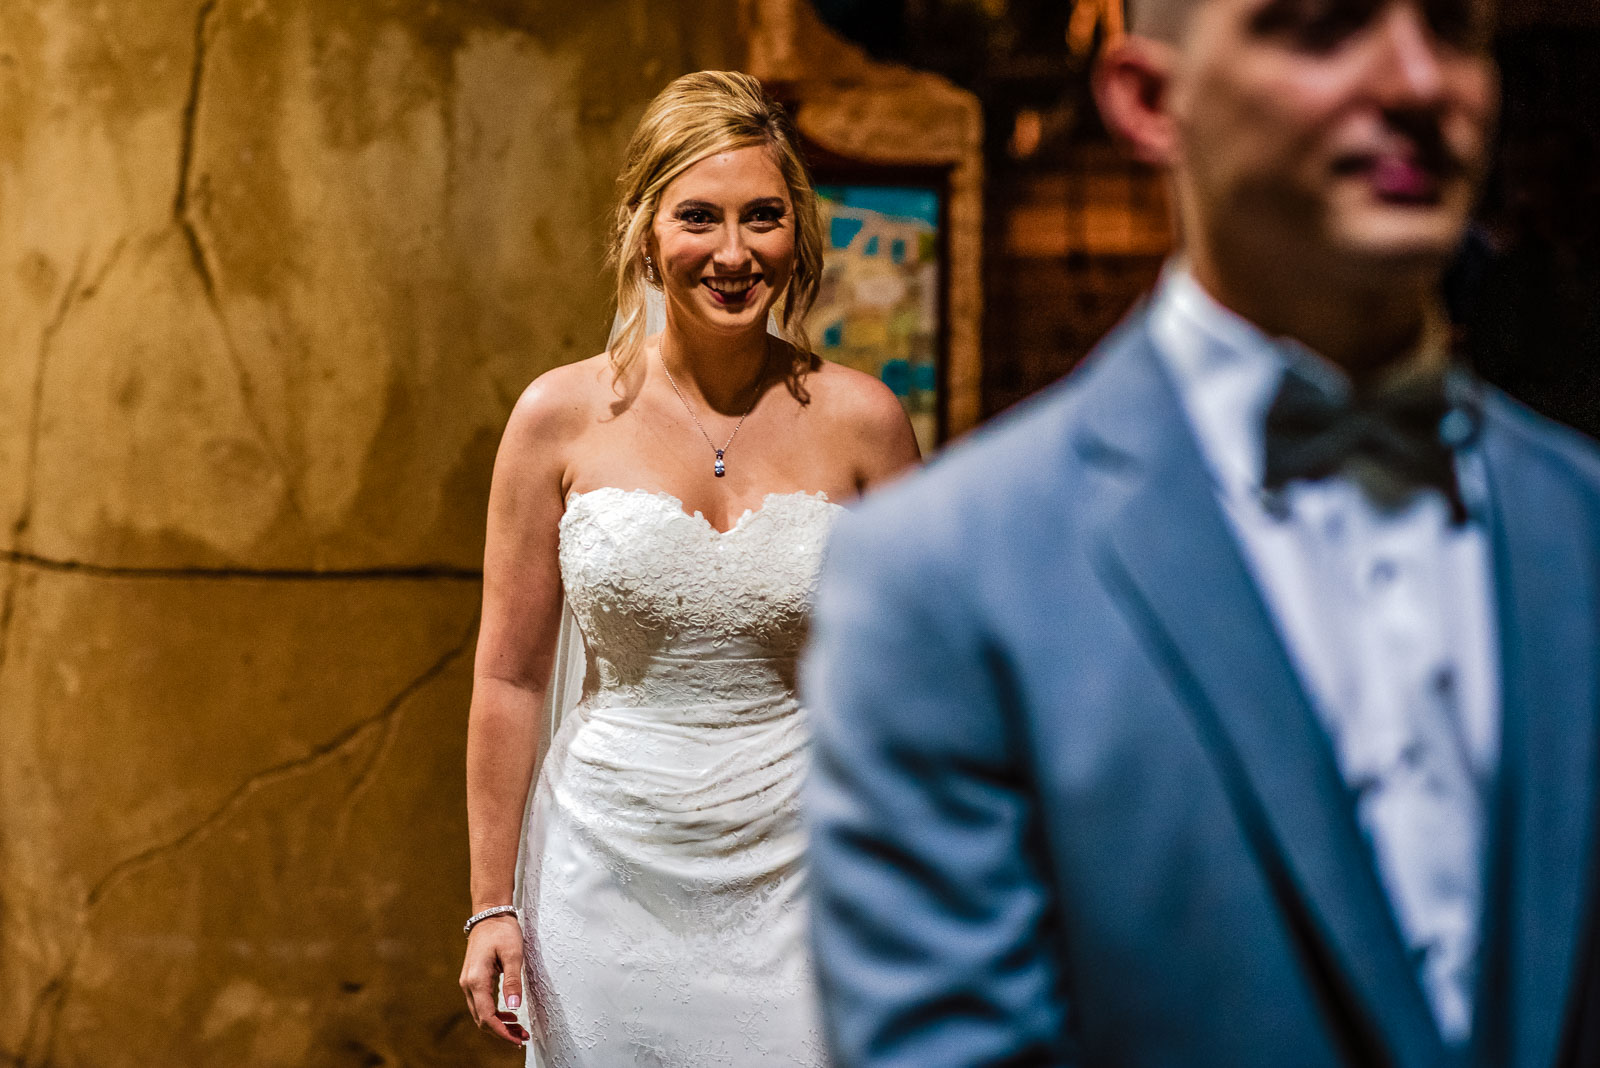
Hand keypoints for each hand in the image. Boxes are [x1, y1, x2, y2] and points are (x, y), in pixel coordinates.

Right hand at [459, 914, 531, 1046]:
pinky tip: (510, 1014)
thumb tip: (514, 1006)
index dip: (502, 1033)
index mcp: (477, 980)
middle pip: (482, 1019)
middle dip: (502, 1032)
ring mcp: (468, 983)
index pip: (487, 1017)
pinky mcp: (473, 980)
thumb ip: (513, 981)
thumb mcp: (513, 954)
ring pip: (481, 1014)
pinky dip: (495, 1014)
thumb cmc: (502, 931)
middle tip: (522, 1038)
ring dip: (498, 1025)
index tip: (517, 1040)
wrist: (489, 914)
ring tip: (519, 1029)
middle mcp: (468, 984)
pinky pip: (481, 1004)